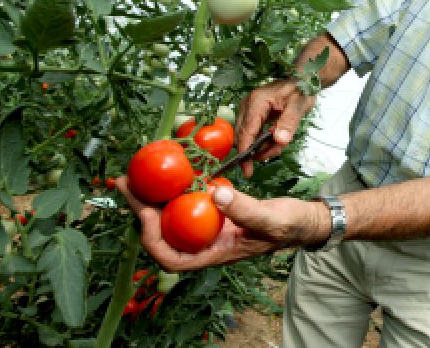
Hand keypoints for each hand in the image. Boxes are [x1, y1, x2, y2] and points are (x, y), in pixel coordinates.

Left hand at [116, 176, 328, 271]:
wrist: (304, 219)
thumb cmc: (290, 225)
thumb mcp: (270, 218)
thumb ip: (244, 209)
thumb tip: (214, 193)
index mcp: (215, 253)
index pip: (172, 258)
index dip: (153, 239)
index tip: (146, 213)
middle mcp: (206, 242)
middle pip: (163, 234)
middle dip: (140, 210)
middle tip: (125, 182)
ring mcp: (209, 227)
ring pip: (171, 217)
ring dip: (151, 197)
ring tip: (135, 174)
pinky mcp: (214, 210)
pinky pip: (187, 202)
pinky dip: (174, 188)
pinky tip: (169, 170)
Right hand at [235, 79, 315, 176]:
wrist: (302, 79)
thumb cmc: (301, 89)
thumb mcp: (298, 106)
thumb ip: (288, 124)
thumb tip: (279, 141)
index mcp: (257, 102)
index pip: (246, 131)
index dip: (245, 152)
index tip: (247, 171)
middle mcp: (248, 105)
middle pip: (243, 136)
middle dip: (257, 151)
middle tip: (274, 152)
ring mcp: (249, 109)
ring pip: (248, 136)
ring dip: (262, 146)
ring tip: (279, 144)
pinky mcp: (253, 114)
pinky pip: (254, 132)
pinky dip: (264, 140)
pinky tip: (276, 139)